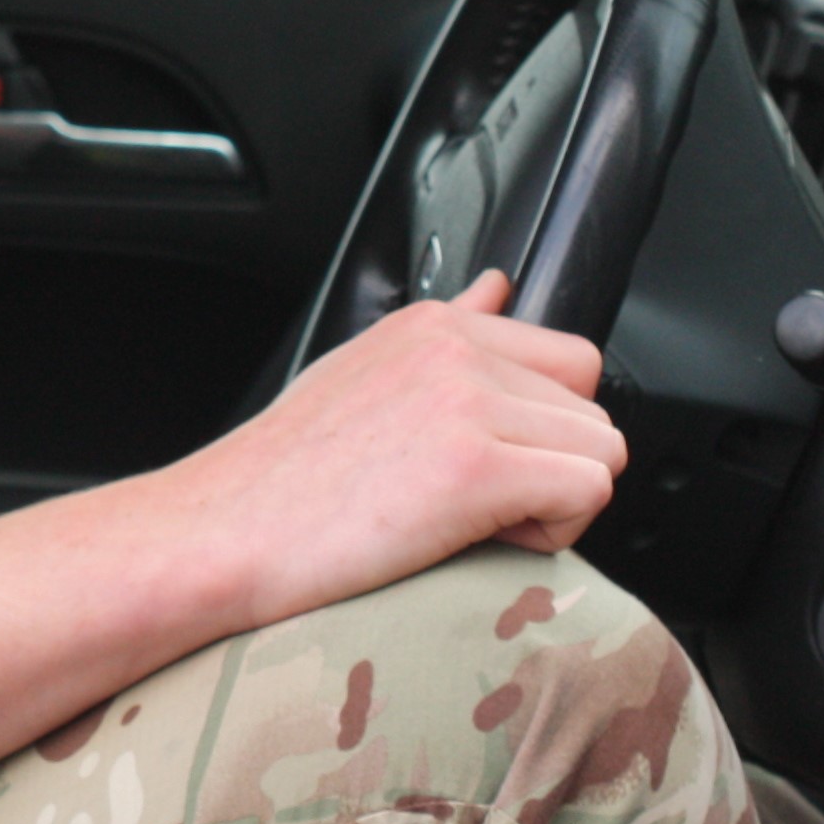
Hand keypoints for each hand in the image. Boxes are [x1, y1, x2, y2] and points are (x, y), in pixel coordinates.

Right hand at [172, 274, 628, 631]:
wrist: (222, 533)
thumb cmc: (281, 476)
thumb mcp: (360, 370)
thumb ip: (445, 330)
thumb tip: (497, 285)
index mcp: (432, 325)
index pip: (567, 360)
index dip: (541, 427)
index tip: (483, 462)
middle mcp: (456, 349)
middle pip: (592, 408)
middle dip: (554, 466)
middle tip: (476, 502)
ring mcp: (467, 402)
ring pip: (601, 452)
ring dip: (555, 503)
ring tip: (469, 522)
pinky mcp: (477, 467)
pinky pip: (588, 492)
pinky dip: (551, 532)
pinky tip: (475, 538)